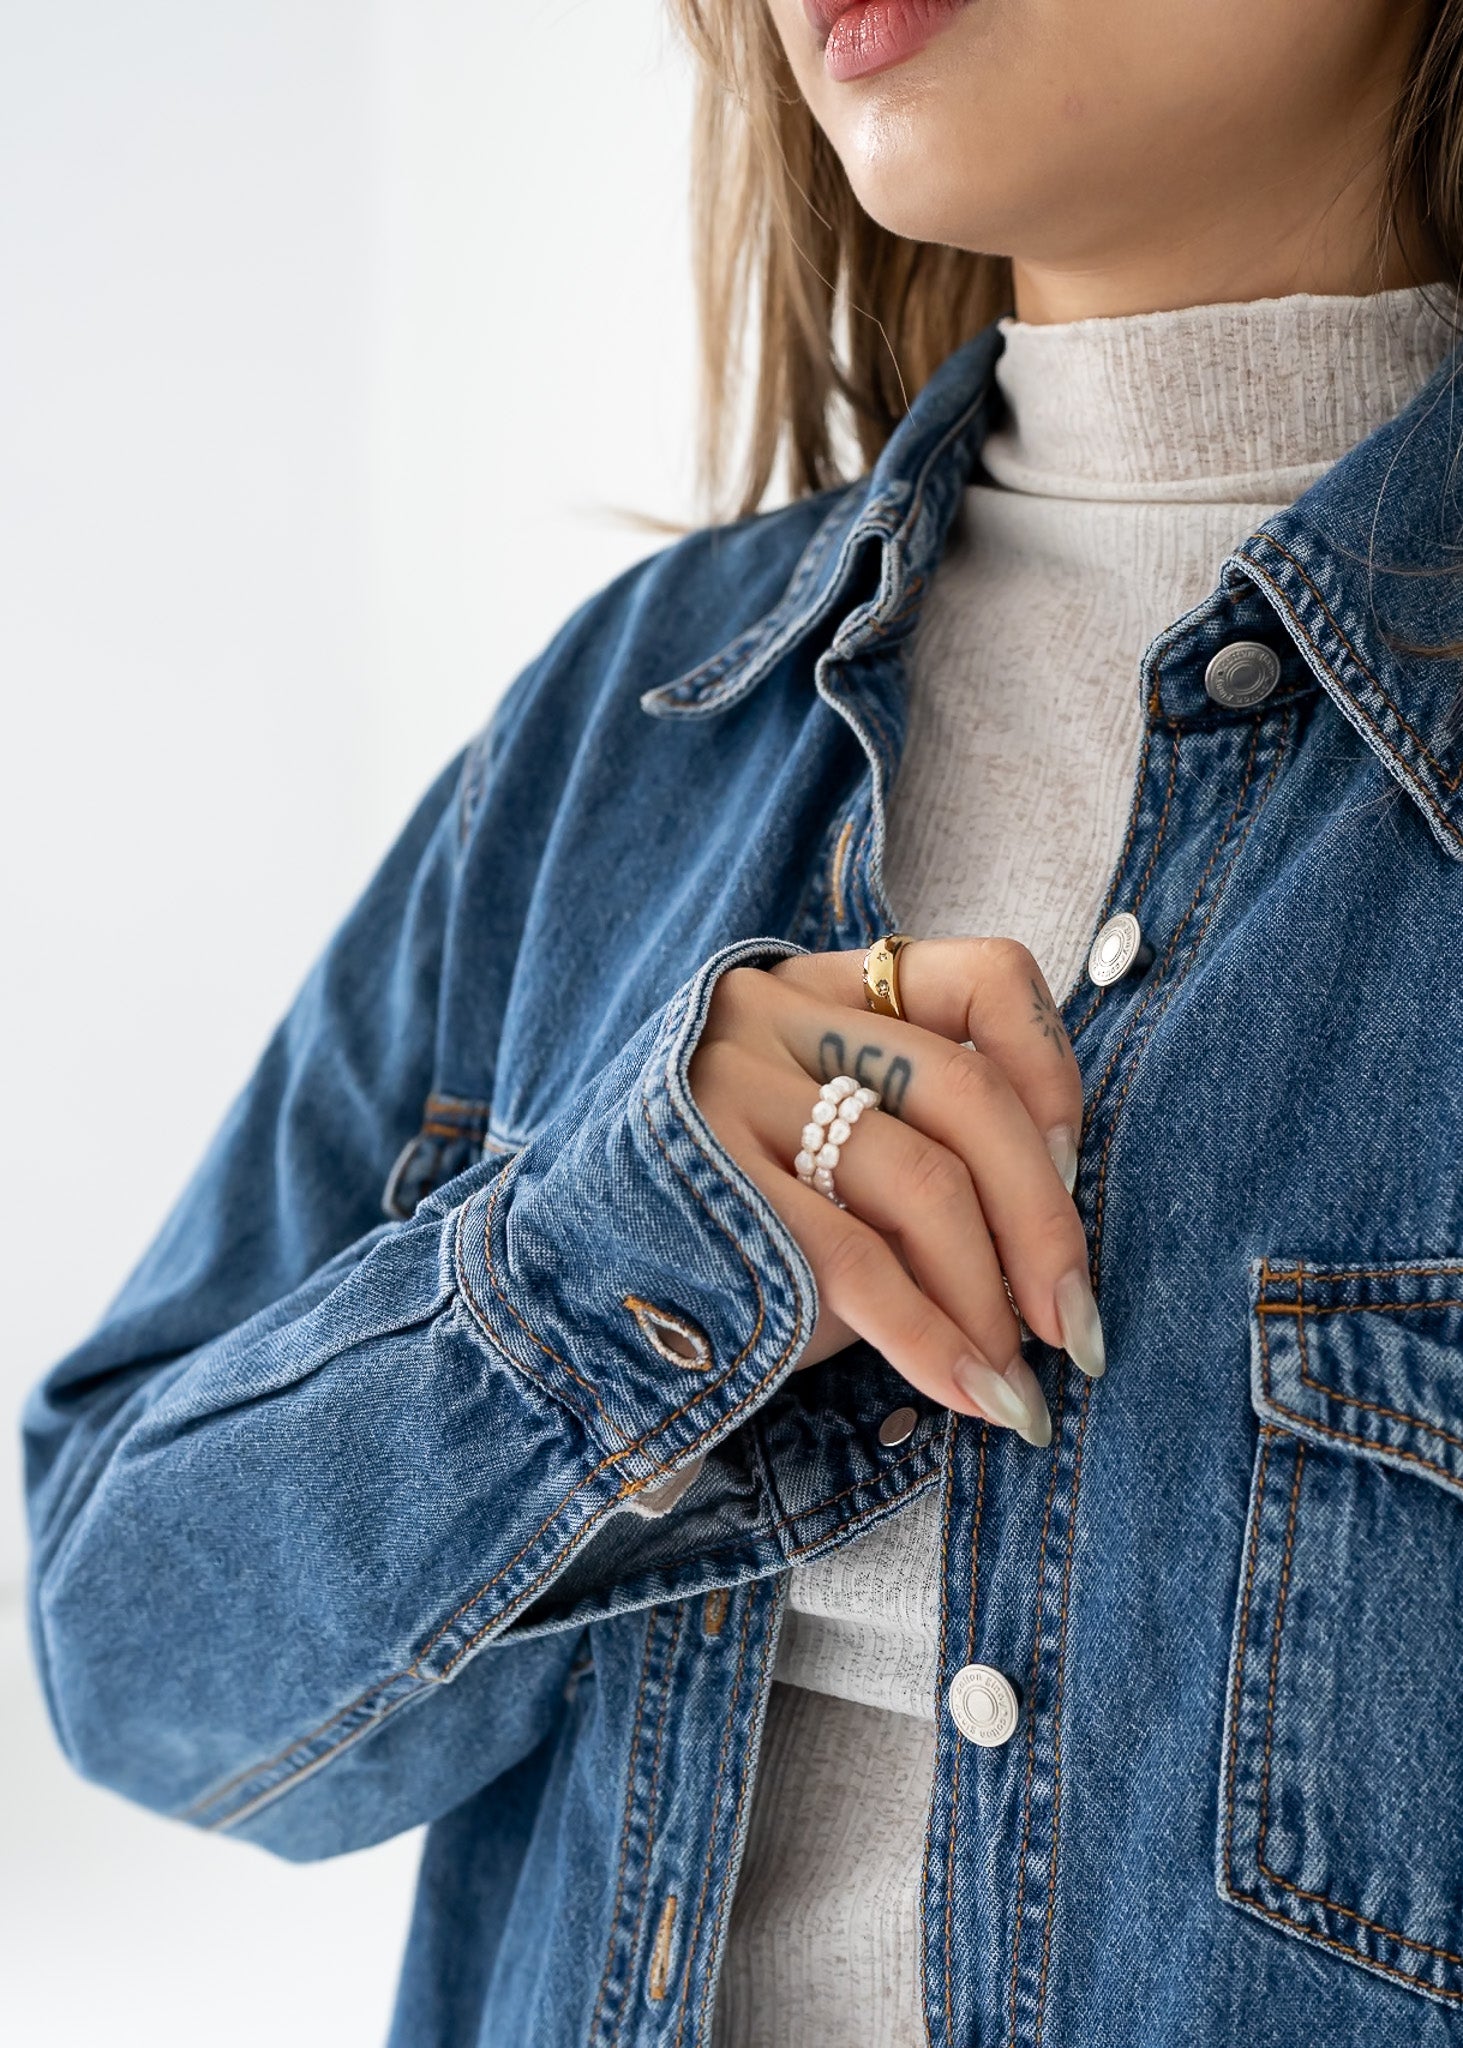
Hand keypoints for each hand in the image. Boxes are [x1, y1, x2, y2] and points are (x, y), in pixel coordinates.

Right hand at [687, 937, 1103, 1443]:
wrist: (556, 1294)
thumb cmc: (721, 1235)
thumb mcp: (826, 1161)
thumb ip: (923, 1152)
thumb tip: (1059, 1242)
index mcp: (818, 989)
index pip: (983, 978)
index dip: (1053, 1076)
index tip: (1069, 1172)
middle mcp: (771, 1015)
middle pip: (965, 1092)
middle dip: (1044, 1225)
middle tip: (1075, 1326)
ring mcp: (725, 1085)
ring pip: (920, 1178)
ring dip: (989, 1300)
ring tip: (1014, 1386)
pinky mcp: (700, 1177)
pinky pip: (854, 1258)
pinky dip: (932, 1338)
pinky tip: (973, 1394)